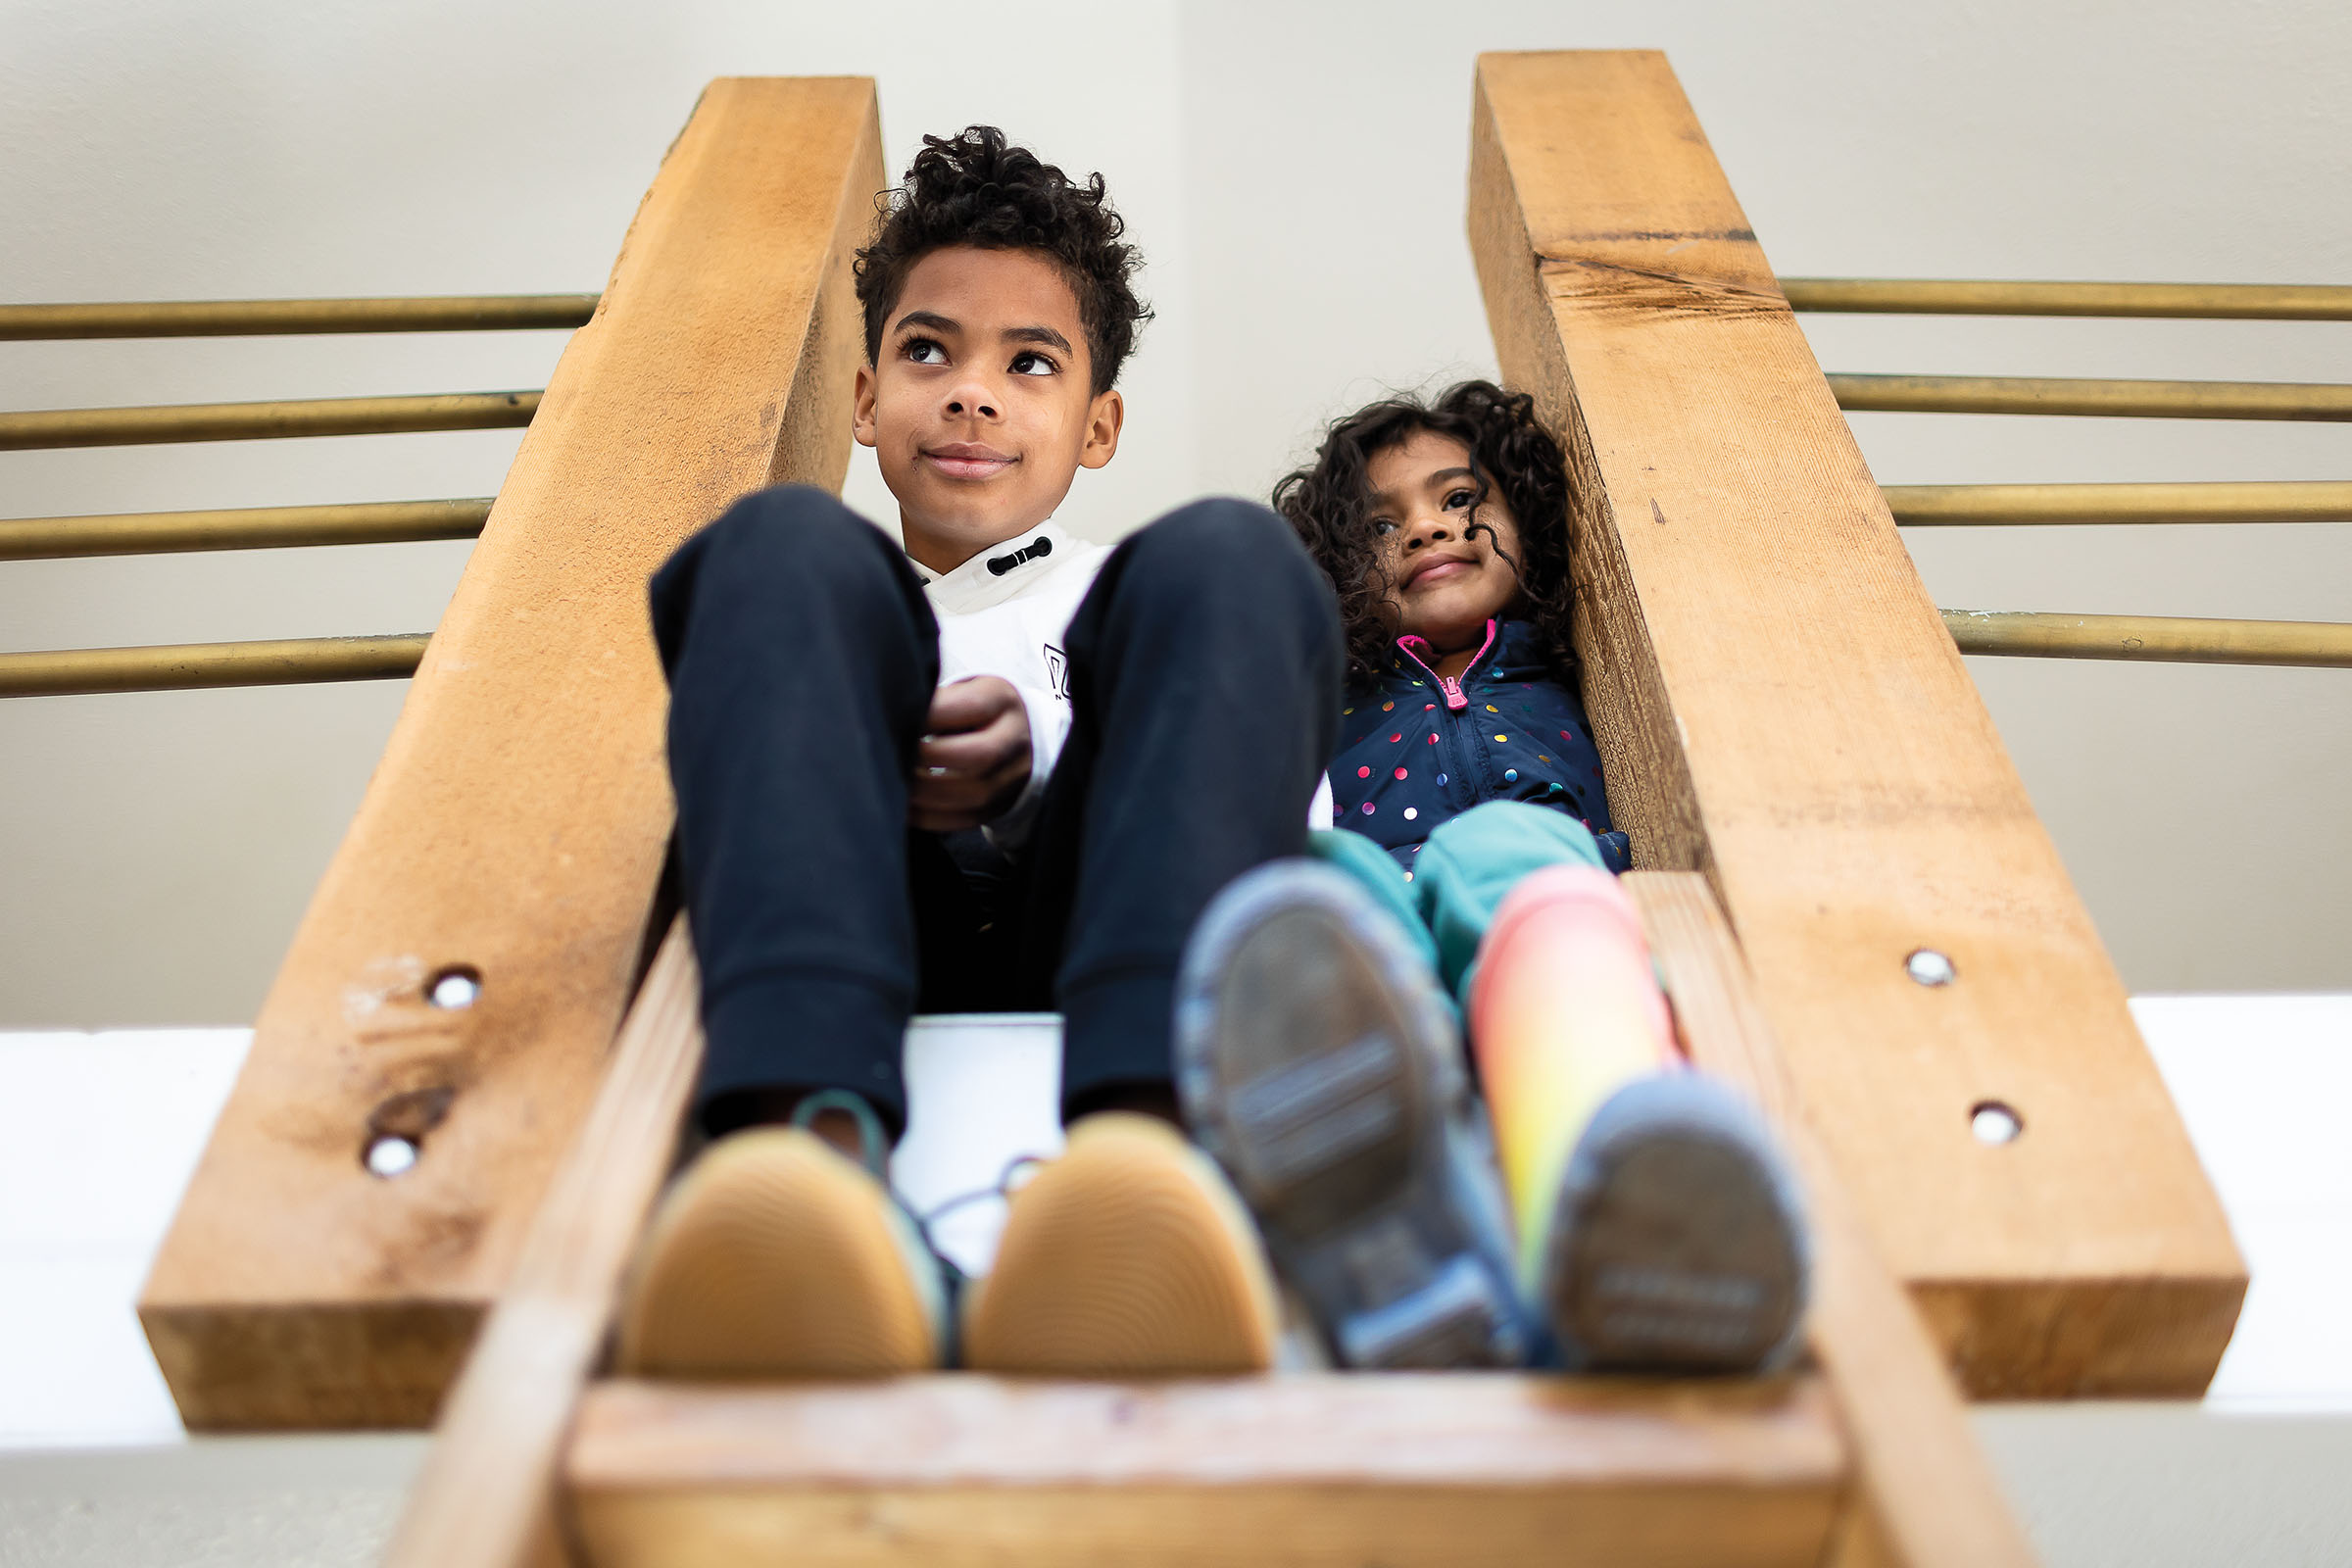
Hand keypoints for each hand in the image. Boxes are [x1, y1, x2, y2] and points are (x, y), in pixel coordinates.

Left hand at [910, 676, 1031, 831]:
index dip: (931, 715)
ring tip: (895, 783)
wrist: (1014, 737)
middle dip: (930, 757)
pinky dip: (929, 817)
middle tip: (895, 756)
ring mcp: (1011, 777)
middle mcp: (1014, 740)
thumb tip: (894, 716)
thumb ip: (936, 700)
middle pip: (980, 755)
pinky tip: (905, 807)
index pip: (972, 706)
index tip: (896, 718)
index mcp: (1002, 701)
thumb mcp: (963, 690)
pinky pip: (966, 819)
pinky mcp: (999, 806)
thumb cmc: (972, 711)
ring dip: (926, 792)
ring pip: (974, 794)